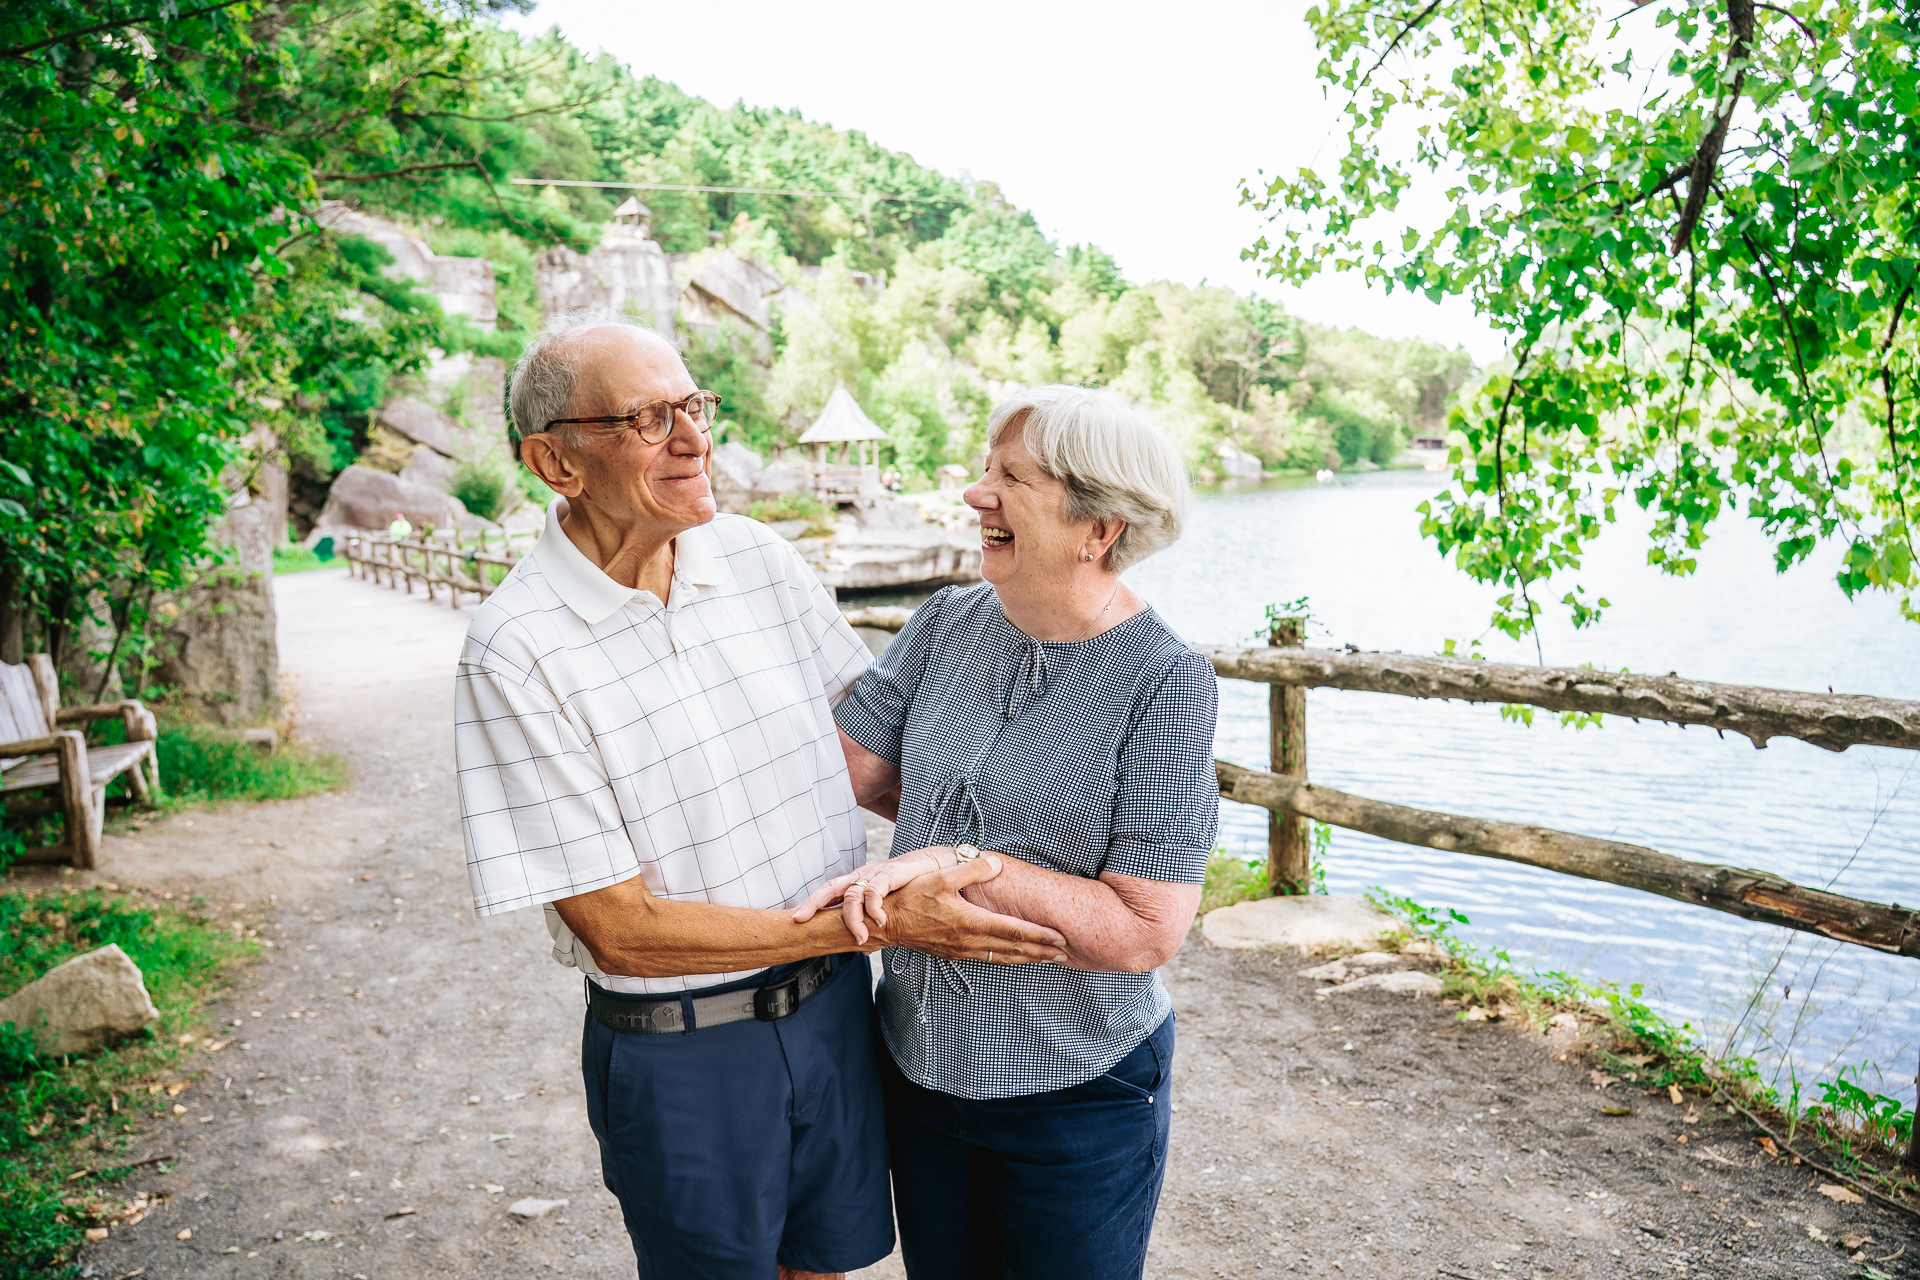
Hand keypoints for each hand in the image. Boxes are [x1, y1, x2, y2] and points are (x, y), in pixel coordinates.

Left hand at [791, 848, 947, 943]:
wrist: (940, 864)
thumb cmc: (915, 884)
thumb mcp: (890, 905)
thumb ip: (874, 922)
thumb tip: (863, 948)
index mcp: (859, 883)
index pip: (830, 892)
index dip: (813, 903)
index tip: (797, 920)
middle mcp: (862, 877)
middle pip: (830, 887)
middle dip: (813, 903)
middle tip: (800, 920)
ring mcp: (876, 874)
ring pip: (852, 894)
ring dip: (852, 919)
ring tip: (860, 938)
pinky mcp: (892, 872)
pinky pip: (875, 890)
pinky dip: (874, 907)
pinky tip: (879, 921)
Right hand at [866, 856, 1066, 964]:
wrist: (887, 924)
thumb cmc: (912, 898)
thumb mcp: (940, 876)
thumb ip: (971, 869)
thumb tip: (997, 862)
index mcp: (972, 922)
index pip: (1015, 931)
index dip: (1040, 935)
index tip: (1061, 937)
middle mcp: (971, 940)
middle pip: (1014, 949)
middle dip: (1042, 951)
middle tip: (1066, 951)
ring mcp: (962, 950)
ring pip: (1003, 957)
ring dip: (1027, 958)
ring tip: (1048, 958)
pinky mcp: (955, 953)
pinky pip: (989, 958)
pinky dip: (1007, 959)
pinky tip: (1014, 957)